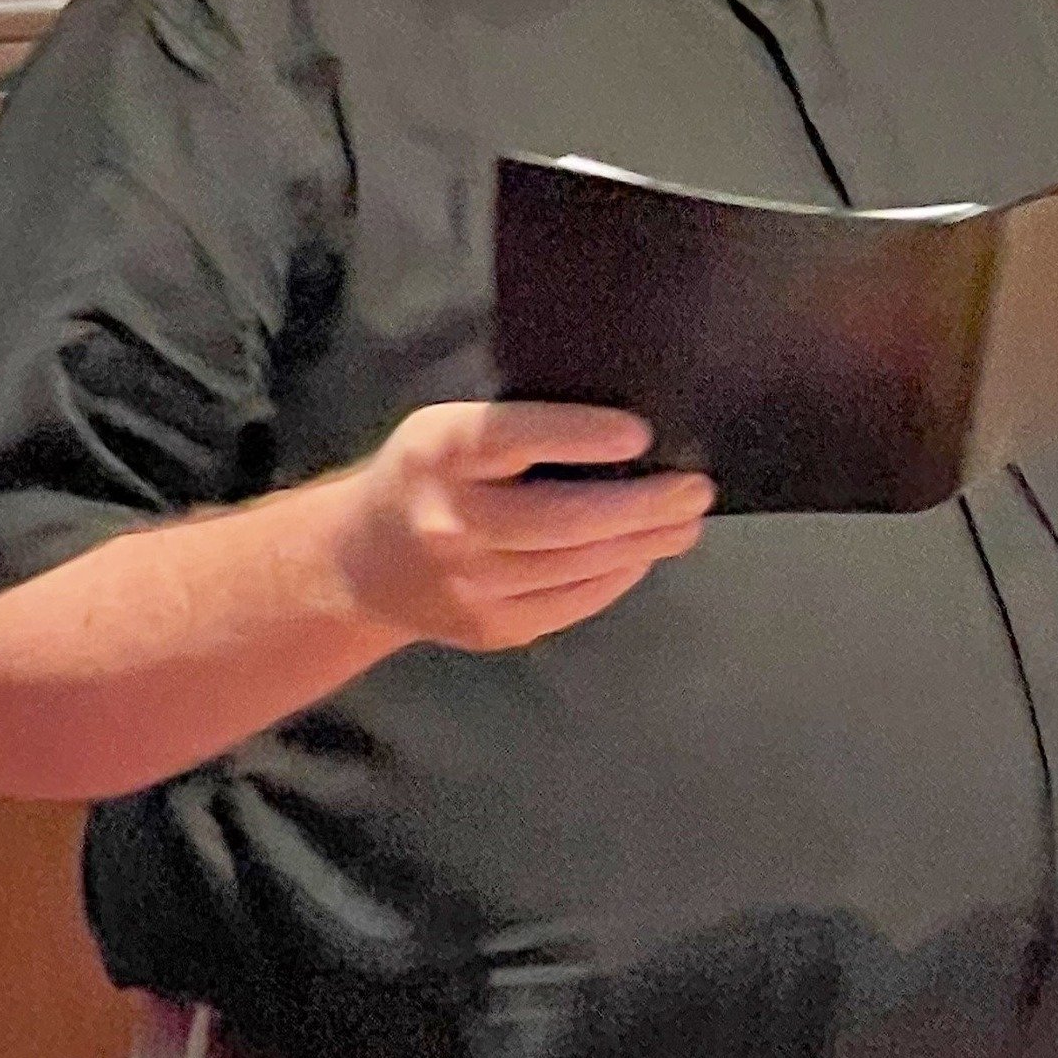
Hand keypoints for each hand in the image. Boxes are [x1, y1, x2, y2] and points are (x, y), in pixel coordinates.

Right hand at [322, 401, 713, 650]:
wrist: (360, 564)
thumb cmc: (429, 475)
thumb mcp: (450, 429)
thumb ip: (517, 427)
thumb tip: (628, 431)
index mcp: (441, 453)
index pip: (514, 438)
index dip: (580, 436)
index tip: (641, 433)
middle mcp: (451, 522)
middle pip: (562, 518)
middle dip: (642, 505)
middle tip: (697, 489)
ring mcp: (469, 585)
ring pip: (575, 565)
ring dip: (644, 543)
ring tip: (687, 522)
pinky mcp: (489, 629)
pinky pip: (569, 603)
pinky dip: (615, 578)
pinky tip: (643, 555)